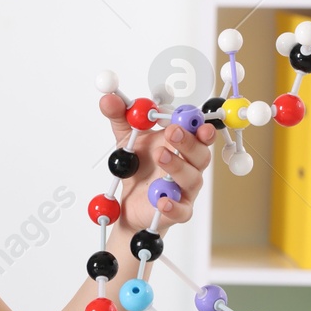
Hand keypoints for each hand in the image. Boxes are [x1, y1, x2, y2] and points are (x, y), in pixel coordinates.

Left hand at [96, 94, 216, 236]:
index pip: (198, 132)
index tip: (189, 116)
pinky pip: (181, 210)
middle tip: (171, 132)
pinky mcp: (178, 211)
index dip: (198, 123)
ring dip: (178, 166)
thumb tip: (109, 99)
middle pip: (201, 153)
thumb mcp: (126, 140)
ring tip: (160, 155)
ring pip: (192, 178)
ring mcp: (185, 189)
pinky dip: (173, 205)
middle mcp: (189, 166)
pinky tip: (162, 200)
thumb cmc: (138, 168)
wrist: (129, 203)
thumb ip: (121, 118)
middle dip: (188, 141)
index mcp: (182, 145)